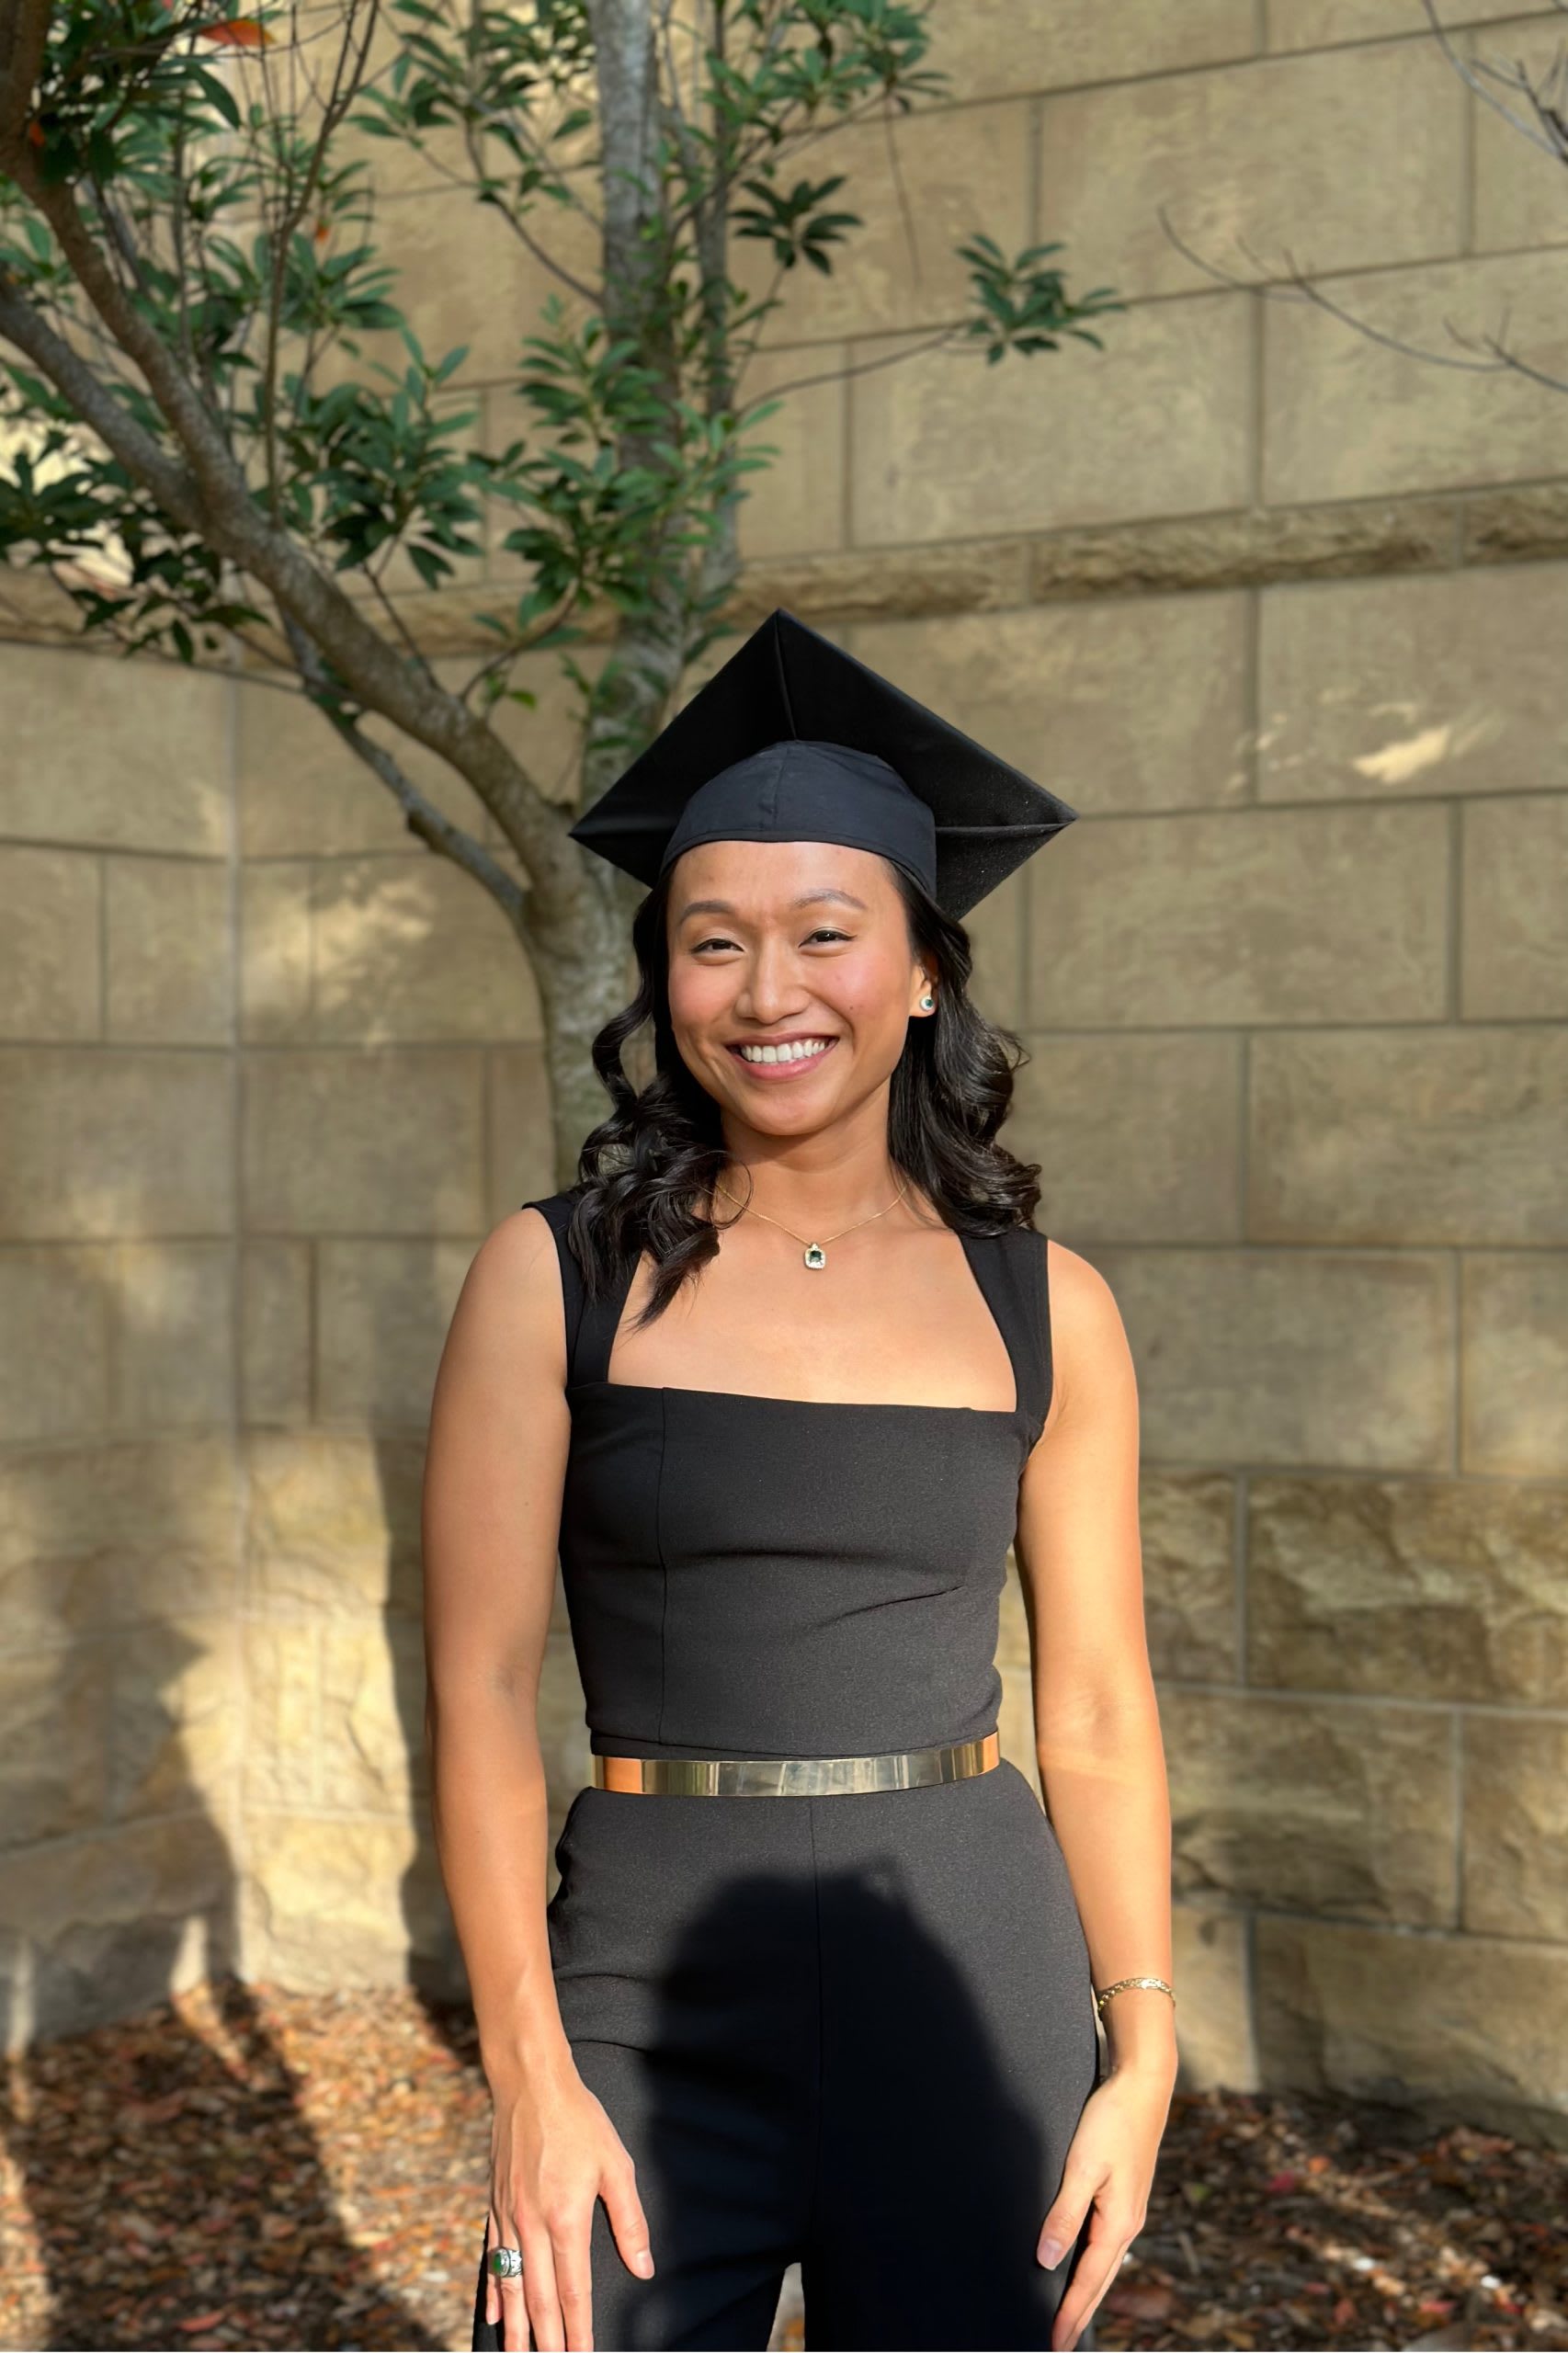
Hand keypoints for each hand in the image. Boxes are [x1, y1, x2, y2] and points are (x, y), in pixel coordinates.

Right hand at [484, 2066, 652, 2350]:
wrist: (530, 2084)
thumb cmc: (579, 2121)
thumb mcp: (616, 2166)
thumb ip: (629, 2221)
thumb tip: (642, 2267)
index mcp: (566, 2219)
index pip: (573, 2291)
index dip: (579, 2330)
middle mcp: (532, 2226)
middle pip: (539, 2298)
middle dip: (547, 2340)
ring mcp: (508, 2218)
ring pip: (511, 2286)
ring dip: (517, 2328)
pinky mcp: (494, 2206)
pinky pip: (491, 2260)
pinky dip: (493, 2292)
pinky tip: (496, 2315)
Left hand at [1036, 2059, 1175, 2352]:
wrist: (1143, 2085)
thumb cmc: (1111, 2120)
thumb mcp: (1083, 2166)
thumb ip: (1065, 2214)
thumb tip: (1047, 2259)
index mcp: (1118, 2223)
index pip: (1088, 2281)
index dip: (1069, 2313)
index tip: (1053, 2342)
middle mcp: (1127, 2223)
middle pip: (1100, 2281)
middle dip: (1080, 2313)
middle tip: (1060, 2342)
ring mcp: (1128, 2210)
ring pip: (1104, 2263)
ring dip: (1087, 2292)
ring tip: (1069, 2315)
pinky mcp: (1125, 2195)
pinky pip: (1106, 2243)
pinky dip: (1094, 2264)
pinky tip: (1083, 2264)